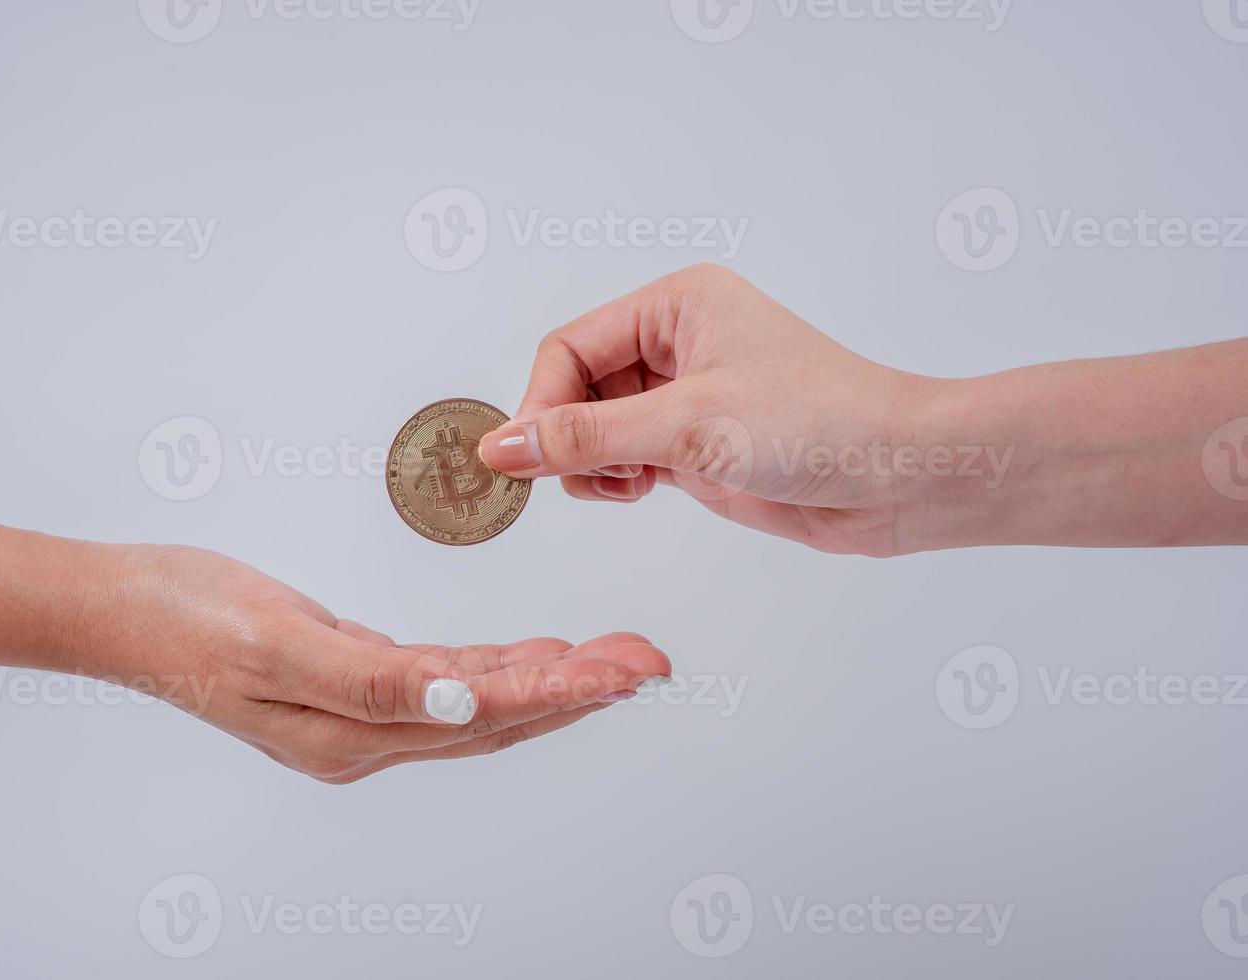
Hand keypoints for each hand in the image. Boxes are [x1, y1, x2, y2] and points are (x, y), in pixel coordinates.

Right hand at [82, 545, 670, 783]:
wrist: (122, 607)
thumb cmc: (186, 617)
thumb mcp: (278, 644)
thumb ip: (372, 679)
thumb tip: (462, 700)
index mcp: (353, 734)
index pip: (484, 715)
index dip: (562, 693)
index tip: (626, 671)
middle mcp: (365, 737)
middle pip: (498, 718)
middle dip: (580, 691)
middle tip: (649, 662)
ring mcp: (358, 716)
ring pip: (480, 704)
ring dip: (551, 682)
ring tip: (614, 658)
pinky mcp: (350, 684)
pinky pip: (445, 684)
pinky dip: (498, 671)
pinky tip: (531, 656)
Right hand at [478, 264, 930, 556]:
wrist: (900, 476)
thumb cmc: (818, 424)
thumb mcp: (688, 426)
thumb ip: (588, 437)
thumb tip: (503, 447)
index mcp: (676, 306)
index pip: (570, 347)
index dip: (541, 402)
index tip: (524, 459)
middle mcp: (678, 342)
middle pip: (576, 386)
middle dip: (568, 435)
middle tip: (580, 479)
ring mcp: (687, 395)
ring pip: (595, 426)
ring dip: (592, 462)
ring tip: (627, 484)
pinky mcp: (697, 443)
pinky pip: (624, 456)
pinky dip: (616, 479)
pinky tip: (642, 491)